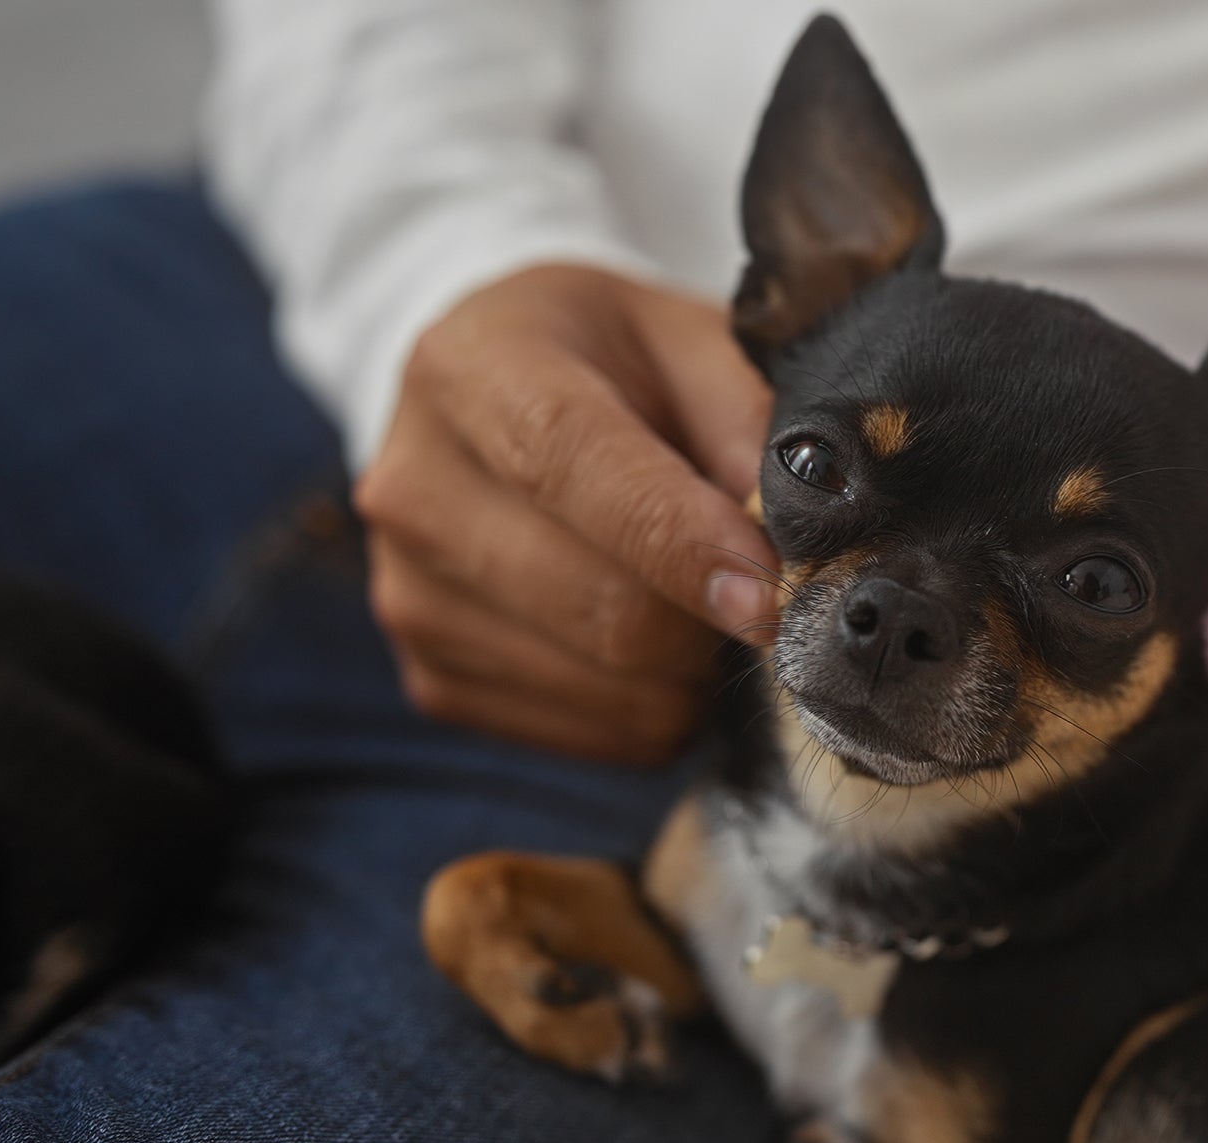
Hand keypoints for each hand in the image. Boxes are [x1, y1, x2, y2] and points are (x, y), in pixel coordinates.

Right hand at [356, 264, 777, 763]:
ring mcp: (411, 594)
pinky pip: (594, 737)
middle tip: (762, 586)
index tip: (769, 591)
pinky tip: (653, 645)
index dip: (685, 541)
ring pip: (609, 685)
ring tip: (697, 601)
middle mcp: (416, 486)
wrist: (494, 401)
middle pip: (601, 604)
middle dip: (710, 615)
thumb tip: (797, 532)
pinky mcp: (432, 678)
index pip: (576, 466)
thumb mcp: (686, 340)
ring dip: (691, 668)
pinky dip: (654, 709)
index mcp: (474, 369)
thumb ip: (745, 416)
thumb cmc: (612, 365)